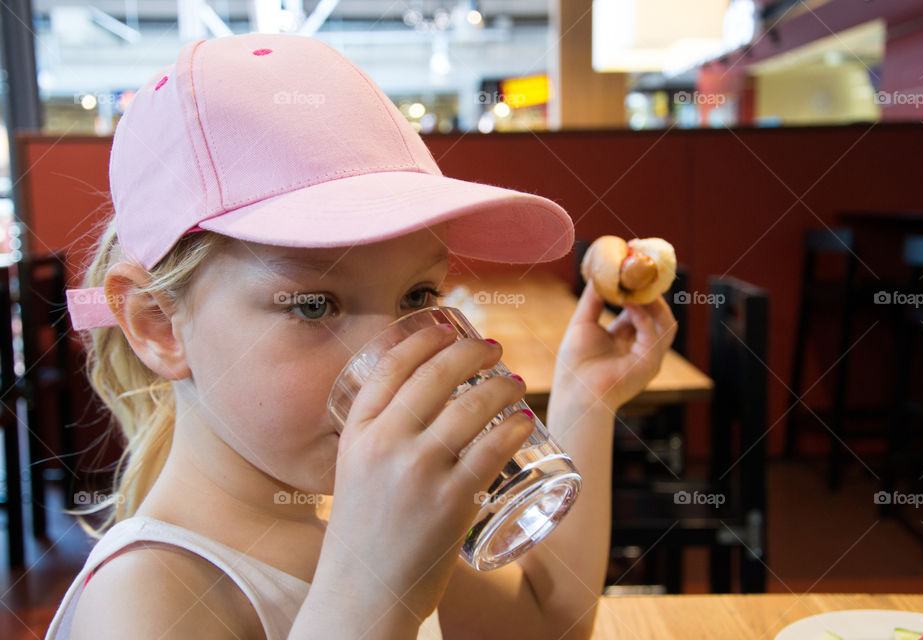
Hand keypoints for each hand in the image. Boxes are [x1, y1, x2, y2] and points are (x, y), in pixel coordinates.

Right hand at [319, 325, 534, 623]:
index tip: (449, 327)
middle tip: (495, 349)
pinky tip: (524, 419)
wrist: (364, 597)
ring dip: (502, 385)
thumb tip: (416, 403)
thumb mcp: (354, 473)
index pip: (392, 366)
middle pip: (437, 375)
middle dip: (473, 351)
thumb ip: (379, 438)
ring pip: (471, 407)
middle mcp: (385, 444)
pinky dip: (513, 427)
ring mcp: (418, 472)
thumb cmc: (363, 536)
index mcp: (356, 433)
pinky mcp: (451, 503)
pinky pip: (492, 450)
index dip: (427, 338)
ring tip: (516, 382)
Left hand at [554, 279, 677, 412]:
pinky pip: (654, 334)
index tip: (631, 272)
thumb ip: (593, 300)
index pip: (640, 311)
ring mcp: (649, 357)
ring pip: (666, 323)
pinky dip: (643, 316)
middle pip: (658, 315)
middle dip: (652, 294)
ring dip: (653, 302)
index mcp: (625, 340)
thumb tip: (597, 275)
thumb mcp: (583, 324)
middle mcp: (640, 348)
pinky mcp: (650, 363)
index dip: (638, 292)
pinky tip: (628, 303)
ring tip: (638, 284)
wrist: (575, 394)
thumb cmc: (575, 365)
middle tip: (640, 273)